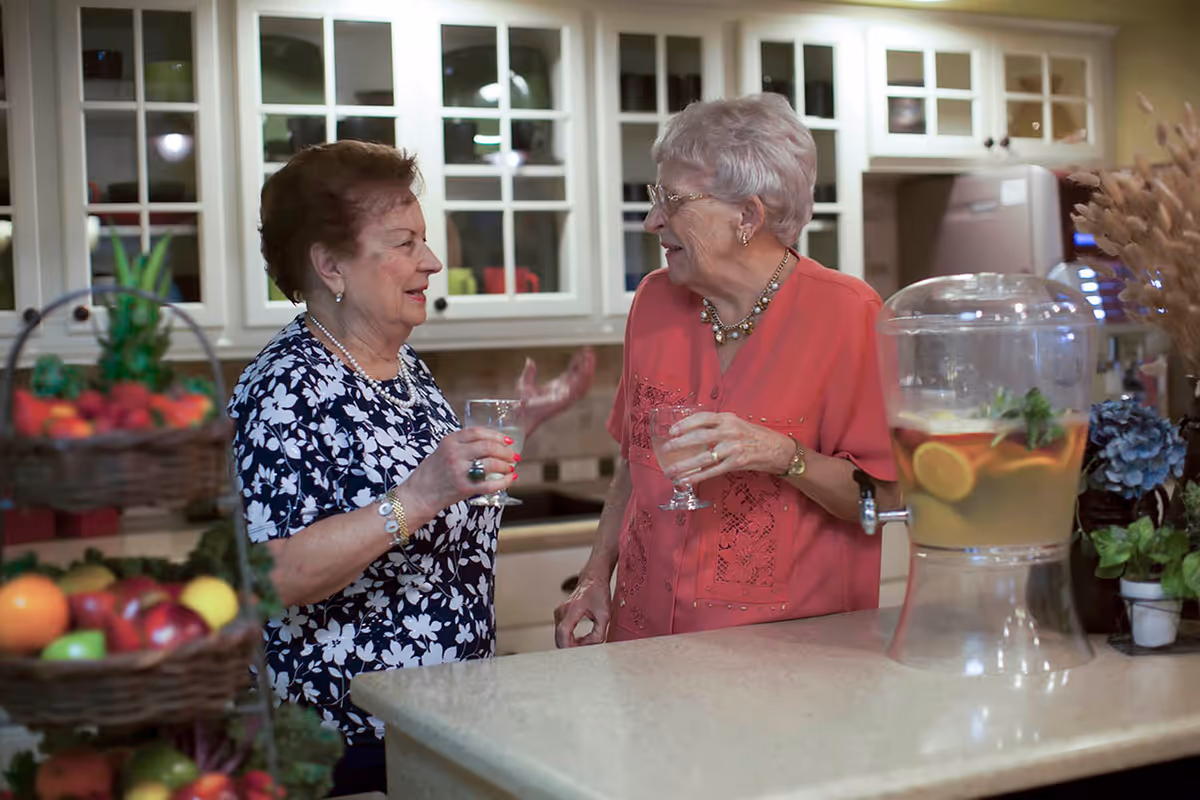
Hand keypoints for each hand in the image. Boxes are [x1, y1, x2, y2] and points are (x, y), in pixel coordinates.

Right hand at [400, 427, 517, 519]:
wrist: (418, 495)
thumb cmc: (432, 473)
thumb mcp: (443, 450)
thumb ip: (461, 445)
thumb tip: (489, 443)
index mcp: (449, 441)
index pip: (477, 432)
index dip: (496, 435)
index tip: (507, 440)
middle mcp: (454, 454)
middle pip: (488, 446)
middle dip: (505, 450)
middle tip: (513, 455)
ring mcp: (459, 471)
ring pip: (491, 464)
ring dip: (506, 465)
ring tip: (511, 467)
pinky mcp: (464, 488)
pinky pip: (490, 484)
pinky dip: (504, 481)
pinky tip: (510, 479)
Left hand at [516, 347, 595, 433]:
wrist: (520, 413)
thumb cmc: (522, 403)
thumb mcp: (524, 382)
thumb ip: (529, 372)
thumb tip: (529, 360)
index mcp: (556, 388)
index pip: (572, 373)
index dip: (577, 363)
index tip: (582, 352)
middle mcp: (563, 392)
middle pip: (580, 377)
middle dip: (586, 365)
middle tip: (589, 351)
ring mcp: (565, 397)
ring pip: (583, 383)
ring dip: (588, 370)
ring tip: (591, 357)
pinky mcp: (565, 400)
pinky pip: (579, 389)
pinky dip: (584, 378)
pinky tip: (586, 367)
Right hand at [553, 573, 610, 647]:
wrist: (593, 579)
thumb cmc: (599, 592)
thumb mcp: (604, 615)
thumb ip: (599, 634)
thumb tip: (592, 647)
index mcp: (572, 608)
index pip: (563, 633)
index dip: (569, 647)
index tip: (578, 655)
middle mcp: (562, 611)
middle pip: (560, 638)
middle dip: (572, 648)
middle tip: (587, 651)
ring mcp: (559, 613)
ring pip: (560, 636)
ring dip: (572, 644)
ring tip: (587, 642)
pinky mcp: (560, 616)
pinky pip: (562, 632)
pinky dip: (570, 639)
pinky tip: (582, 640)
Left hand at [660, 412, 794, 484]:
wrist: (778, 449)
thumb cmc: (755, 436)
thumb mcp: (737, 423)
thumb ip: (718, 425)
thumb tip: (693, 431)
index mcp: (728, 418)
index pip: (703, 417)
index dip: (685, 423)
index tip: (672, 430)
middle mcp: (730, 431)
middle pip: (700, 436)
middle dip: (681, 443)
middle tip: (667, 448)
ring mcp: (733, 448)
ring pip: (704, 456)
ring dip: (685, 464)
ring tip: (671, 469)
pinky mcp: (736, 463)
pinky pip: (713, 470)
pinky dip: (697, 476)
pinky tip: (686, 480)